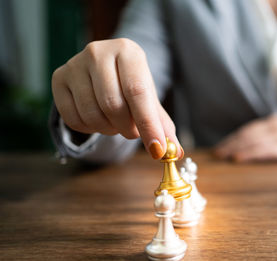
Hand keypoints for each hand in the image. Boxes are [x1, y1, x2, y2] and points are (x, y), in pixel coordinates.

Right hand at [51, 38, 181, 159]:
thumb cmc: (131, 85)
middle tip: (133, 132)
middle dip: (127, 128)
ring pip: (92, 113)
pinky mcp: (58, 78)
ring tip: (116, 122)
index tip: (157, 150)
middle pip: (113, 104)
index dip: (148, 124)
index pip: (138, 92)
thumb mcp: (149, 99)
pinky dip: (89, 129)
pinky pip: (73, 118)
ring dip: (108, 129)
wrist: (105, 69)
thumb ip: (162, 125)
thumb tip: (176, 151)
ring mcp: (74, 64)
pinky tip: (98, 120)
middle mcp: (99, 52)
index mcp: (128, 51)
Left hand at [214, 114, 276, 161]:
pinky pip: (265, 150)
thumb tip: (255, 144)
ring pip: (252, 142)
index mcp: (274, 121)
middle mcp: (275, 126)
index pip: (247, 130)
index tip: (220, 147)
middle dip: (229, 144)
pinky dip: (250, 154)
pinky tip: (239, 159)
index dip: (232, 138)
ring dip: (235, 149)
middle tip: (216, 154)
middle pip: (246, 135)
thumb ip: (273, 133)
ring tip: (222, 157)